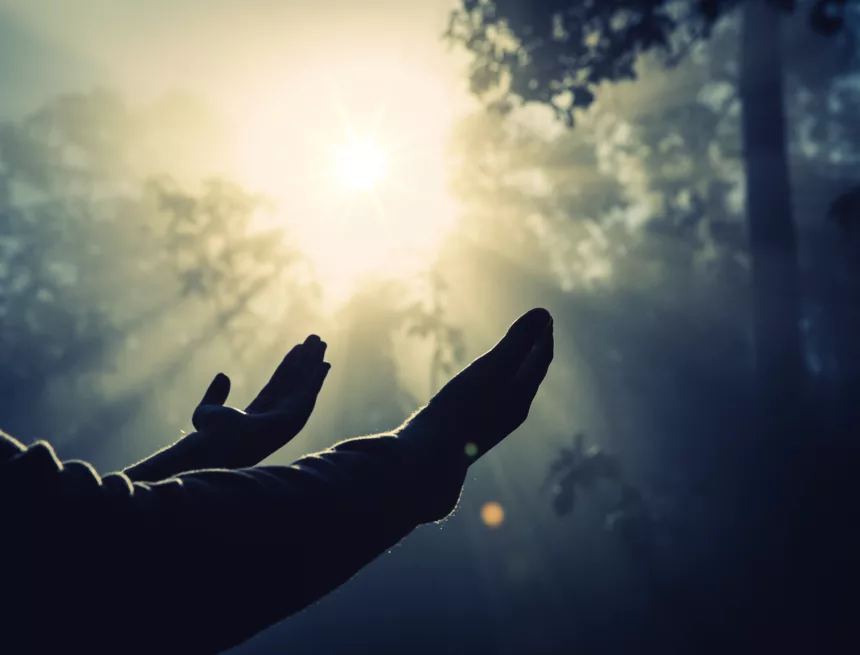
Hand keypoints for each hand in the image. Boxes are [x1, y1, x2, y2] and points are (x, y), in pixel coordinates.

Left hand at [190, 334, 330, 468]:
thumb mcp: (207, 409)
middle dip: (306, 360)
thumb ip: (215, 393)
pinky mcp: (294, 417)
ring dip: (315, 364)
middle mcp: (277, 413)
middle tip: (316, 340)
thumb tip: (223, 375)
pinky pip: (309, 394)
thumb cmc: (210, 434)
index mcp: (260, 411)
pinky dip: (317, 379)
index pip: (280, 382)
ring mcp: (288, 416)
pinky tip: (324, 364)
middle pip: (296, 380)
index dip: (290, 364)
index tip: (299, 347)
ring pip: (305, 384)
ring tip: (322, 344)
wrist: (218, 445)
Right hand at [398, 308, 553, 517]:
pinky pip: (487, 404)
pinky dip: (490, 387)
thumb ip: (517, 342)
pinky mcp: (468, 432)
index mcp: (520, 397)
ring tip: (507, 358)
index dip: (543, 337)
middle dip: (531, 353)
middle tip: (533, 333)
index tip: (545, 318)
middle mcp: (510, 413)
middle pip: (527, 377)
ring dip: (511, 371)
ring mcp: (489, 425)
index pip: (539, 360)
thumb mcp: (491, 370)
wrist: (429, 460)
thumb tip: (545, 312)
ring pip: (508, 393)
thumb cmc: (461, 410)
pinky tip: (474, 390)